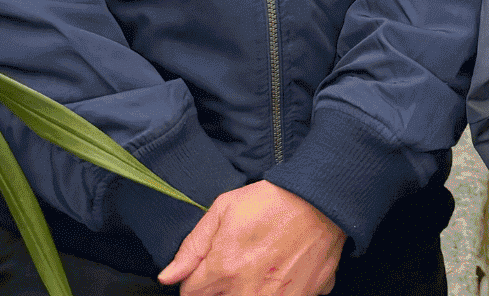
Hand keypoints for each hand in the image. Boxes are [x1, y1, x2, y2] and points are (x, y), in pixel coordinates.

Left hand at [160, 181, 345, 295]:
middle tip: (235, 266)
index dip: (195, 281)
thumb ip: (192, 246)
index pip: (189, 294)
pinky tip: (279, 273)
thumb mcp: (224, 209)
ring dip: (245, 290)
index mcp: (222, 268)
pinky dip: (273, 292)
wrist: (321, 203)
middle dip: (219, 288)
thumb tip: (167, 276)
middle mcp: (244, 292)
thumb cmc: (272, 201)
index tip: (206, 270)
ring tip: (258, 269)